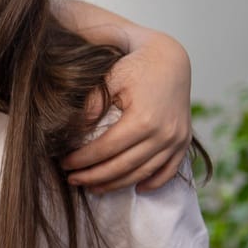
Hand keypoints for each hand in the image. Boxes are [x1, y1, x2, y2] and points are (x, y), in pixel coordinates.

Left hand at [62, 32, 192, 191]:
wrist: (170, 58)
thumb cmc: (134, 66)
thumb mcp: (109, 79)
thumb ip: (91, 105)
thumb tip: (72, 132)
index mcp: (143, 119)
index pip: (105, 150)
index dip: (83, 160)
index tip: (64, 164)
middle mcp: (163, 134)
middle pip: (123, 166)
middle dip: (94, 177)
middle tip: (72, 179)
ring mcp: (176, 139)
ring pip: (143, 172)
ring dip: (117, 184)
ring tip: (93, 187)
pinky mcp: (184, 141)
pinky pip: (170, 170)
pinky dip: (154, 182)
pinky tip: (136, 189)